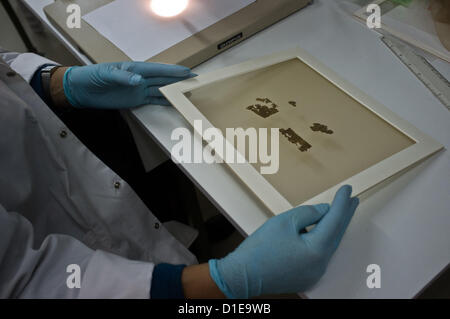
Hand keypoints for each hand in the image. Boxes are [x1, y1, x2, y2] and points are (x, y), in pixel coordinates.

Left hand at [62, 62, 194, 108]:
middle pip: (163, 79)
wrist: (82, 90)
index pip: (157, 70)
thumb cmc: (92, 77)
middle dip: (178, 79)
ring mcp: (139, 89)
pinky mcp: (136, 100)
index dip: (172, 71)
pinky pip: (154, 100)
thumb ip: (122, 78)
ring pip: (161, 90)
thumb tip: (139, 80)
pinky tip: (174, 101)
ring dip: (174, 90)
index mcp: (134, 69)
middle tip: (195, 80)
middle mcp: (140, 79)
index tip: (186, 72)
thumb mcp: (105, 75)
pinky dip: (164, 101)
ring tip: (188, 91)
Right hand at [208, 185, 358, 297]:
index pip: (335, 221)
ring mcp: (314, 273)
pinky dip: (322, 240)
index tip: (347, 189)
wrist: (242, 275)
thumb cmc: (259, 250)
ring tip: (339, 212)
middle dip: (344, 215)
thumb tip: (324, 211)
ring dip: (333, 227)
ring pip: (328, 245)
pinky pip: (320, 254)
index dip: (341, 203)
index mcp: (317, 250)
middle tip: (352, 200)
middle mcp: (320, 264)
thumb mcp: (284, 222)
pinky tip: (320, 230)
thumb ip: (308, 213)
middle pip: (336, 234)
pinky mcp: (306, 276)